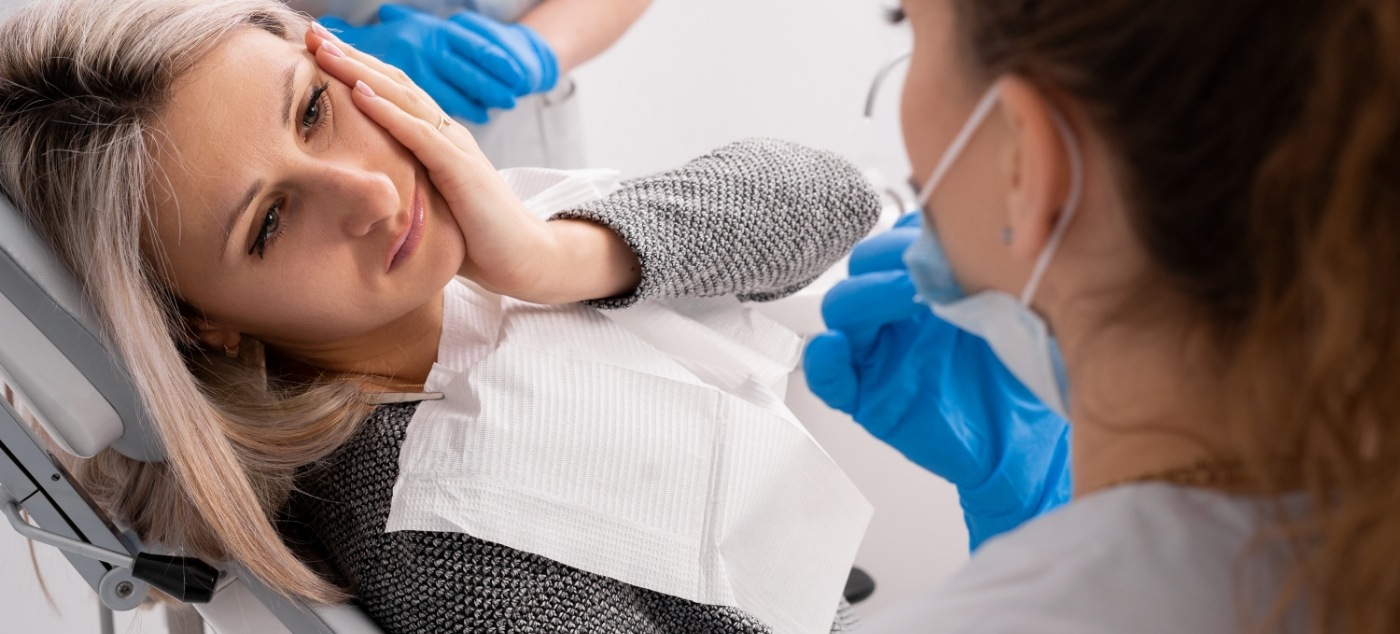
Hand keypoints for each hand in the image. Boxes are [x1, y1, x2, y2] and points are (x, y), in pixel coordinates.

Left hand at [306, 27, 636, 303]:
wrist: (523, 258)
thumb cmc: (475, 239)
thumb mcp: (428, 205)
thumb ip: (402, 187)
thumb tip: (359, 192)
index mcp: (437, 140)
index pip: (392, 94)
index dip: (356, 70)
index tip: (317, 52)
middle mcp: (447, 134)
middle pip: (394, 84)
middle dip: (351, 58)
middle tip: (312, 34)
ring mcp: (456, 148)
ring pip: (403, 99)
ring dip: (361, 73)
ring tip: (325, 52)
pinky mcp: (461, 170)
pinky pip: (419, 135)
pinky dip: (388, 112)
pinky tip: (359, 93)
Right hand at [803, 213, 1070, 548]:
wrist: (1025, 440)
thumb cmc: (1020, 376)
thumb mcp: (1011, 311)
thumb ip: (983, 271)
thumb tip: (970, 229)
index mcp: (925, 288)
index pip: (894, 243)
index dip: (908, 233)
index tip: (939, 236)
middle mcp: (896, 316)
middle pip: (861, 269)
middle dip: (887, 258)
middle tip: (926, 267)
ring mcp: (878, 355)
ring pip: (841, 312)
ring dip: (865, 296)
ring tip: (907, 297)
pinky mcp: (867, 398)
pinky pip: (828, 379)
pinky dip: (823, 361)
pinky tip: (836, 348)